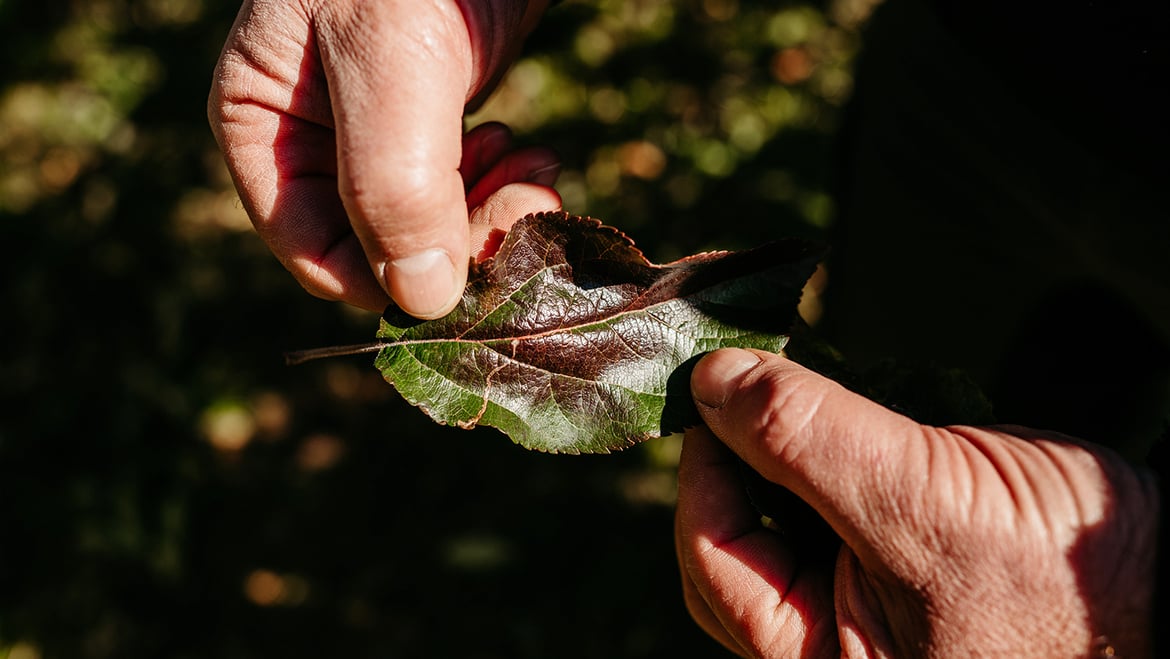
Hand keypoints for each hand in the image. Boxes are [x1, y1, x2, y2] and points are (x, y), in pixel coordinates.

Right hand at [209, 0, 553, 315]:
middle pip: (382, 251)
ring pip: (433, 231)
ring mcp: (381, 133)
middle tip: (525, 198)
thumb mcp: (386, 51)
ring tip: (533, 167)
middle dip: (460, 242)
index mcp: (264, 127)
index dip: (397, 280)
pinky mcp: (438, 122)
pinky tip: (530, 155)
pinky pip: (466, 194)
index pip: (318, 256)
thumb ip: (390, 177)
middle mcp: (315, 142)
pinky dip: (504, 189)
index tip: (475, 263)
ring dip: (491, 217)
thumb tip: (415, 298)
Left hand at [675, 348, 1158, 656]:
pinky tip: (844, 409)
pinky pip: (832, 503)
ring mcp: (864, 603)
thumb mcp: (926, 502)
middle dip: (738, 454)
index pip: (713, 557)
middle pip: (736, 540)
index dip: (704, 463)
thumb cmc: (1065, 577)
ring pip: (781, 516)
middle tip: (744, 372)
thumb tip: (715, 381)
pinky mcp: (897, 562)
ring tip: (795, 383)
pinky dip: (824, 448)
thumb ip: (809, 443)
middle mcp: (829, 641)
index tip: (712, 380)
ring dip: (780, 444)